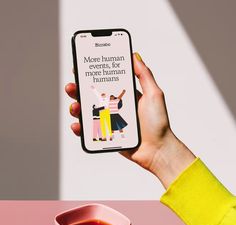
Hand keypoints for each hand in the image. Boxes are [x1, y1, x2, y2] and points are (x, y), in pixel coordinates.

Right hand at [65, 53, 194, 188]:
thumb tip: (134, 55)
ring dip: (76, 108)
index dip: (91, 75)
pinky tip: (77, 125)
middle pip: (91, 97)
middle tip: (72, 86)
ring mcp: (109, 121)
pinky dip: (80, 128)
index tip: (81, 67)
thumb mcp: (154, 94)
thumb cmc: (158, 123)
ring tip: (75, 107)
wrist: (157, 149)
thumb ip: (144, 75)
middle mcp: (114, 107)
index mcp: (123, 96)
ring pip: (87, 113)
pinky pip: (89, 131)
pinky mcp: (106, 135)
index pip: (104, 82)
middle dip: (78, 90)